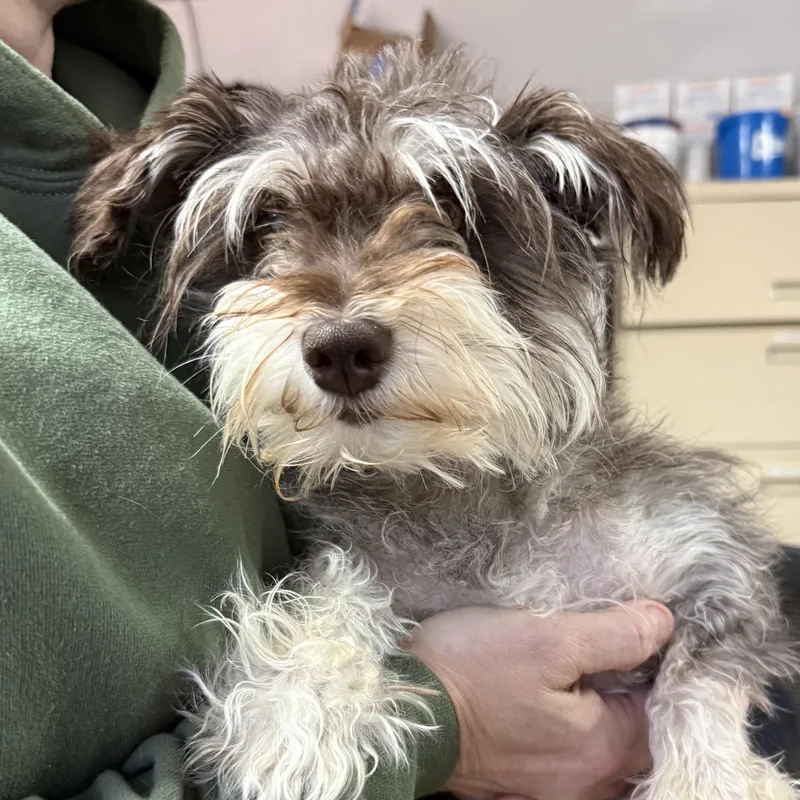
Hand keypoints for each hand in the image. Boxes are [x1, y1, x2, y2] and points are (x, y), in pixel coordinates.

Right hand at [409, 601, 673, 799]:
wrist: (402, 711)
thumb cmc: (470, 671)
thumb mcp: (545, 638)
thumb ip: (612, 634)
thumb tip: (663, 623)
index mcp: (601, 748)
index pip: (661, 709)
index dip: (662, 667)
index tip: (645, 630)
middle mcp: (584, 782)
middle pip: (637, 735)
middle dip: (636, 691)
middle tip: (619, 643)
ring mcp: (551, 787)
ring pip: (604, 750)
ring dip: (608, 713)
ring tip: (592, 669)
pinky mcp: (521, 782)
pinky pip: (572, 758)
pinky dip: (578, 730)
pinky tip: (560, 699)